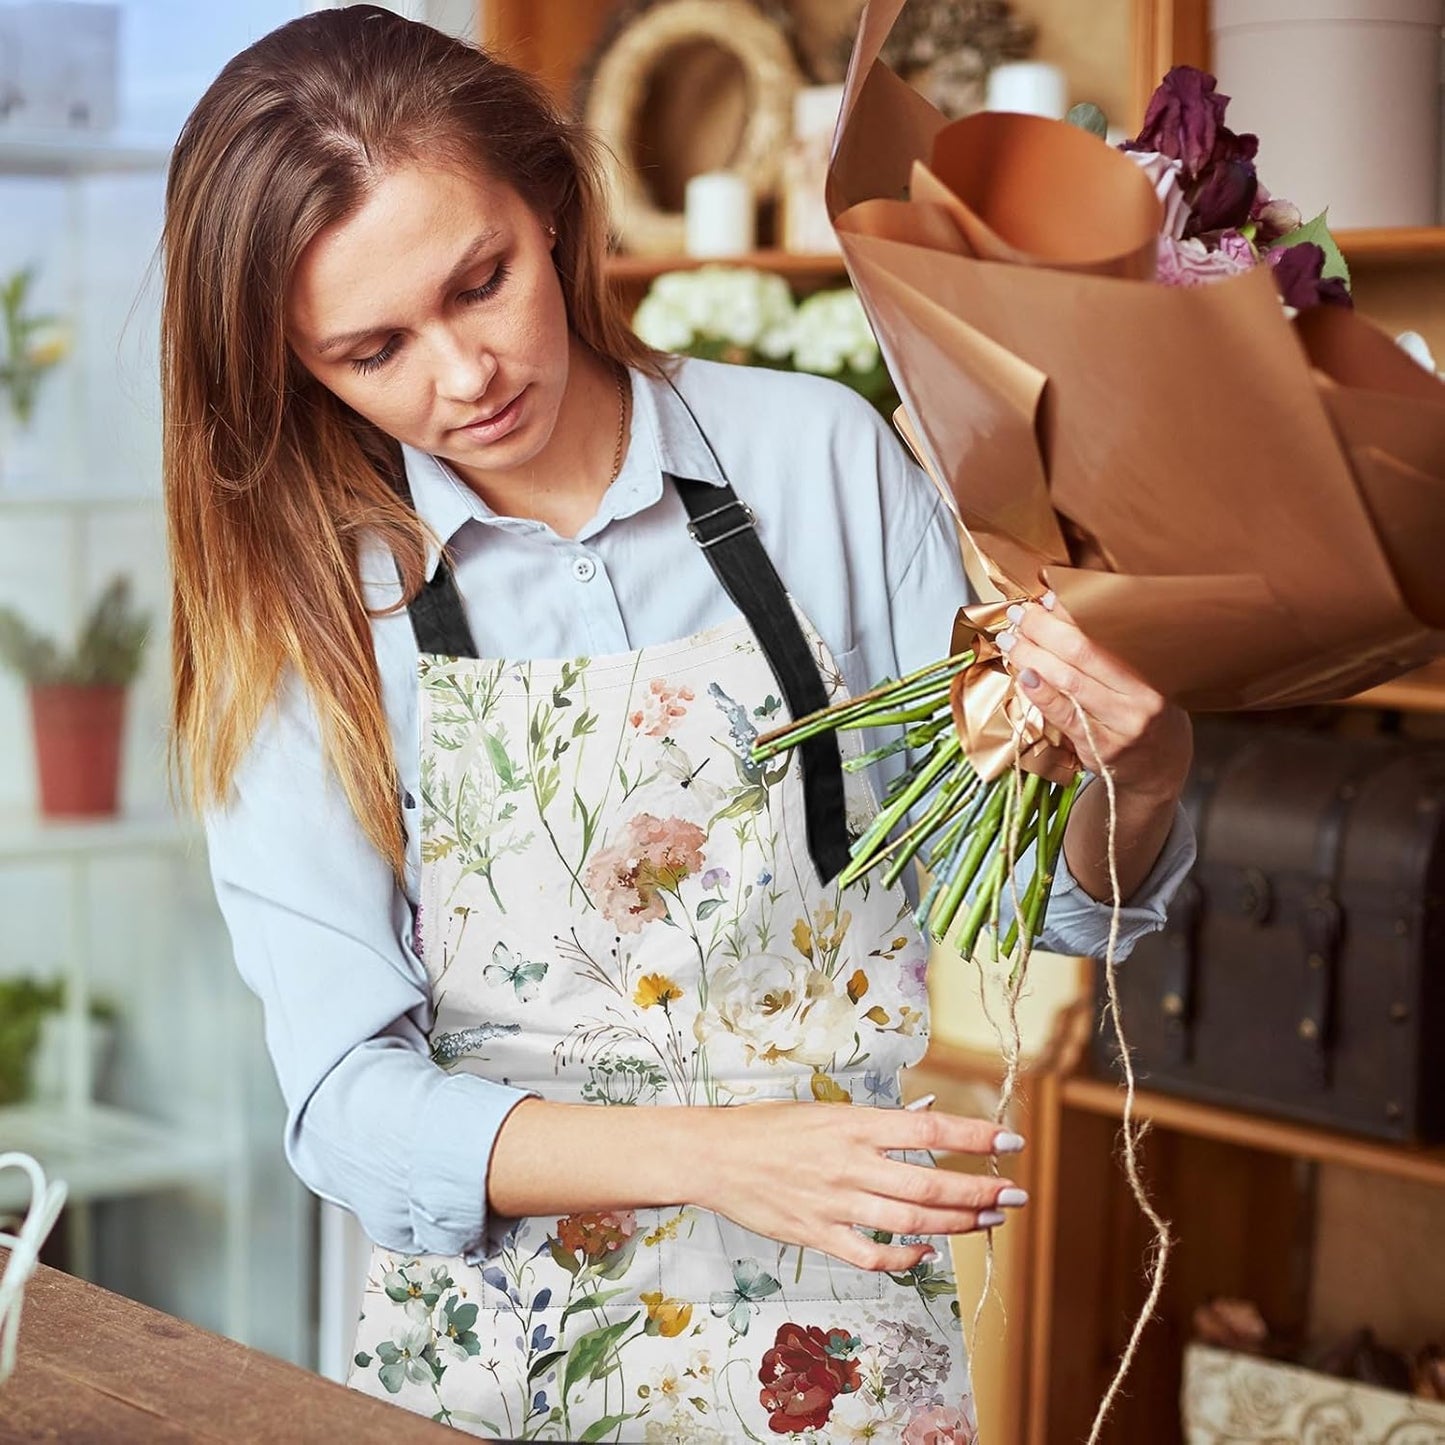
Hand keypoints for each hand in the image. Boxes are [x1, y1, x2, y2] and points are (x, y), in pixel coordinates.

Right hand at [694, 1101, 1026, 1271]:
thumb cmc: (768, 1127)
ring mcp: (836, 1204)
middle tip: (1015, 1194)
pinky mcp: (819, 1236)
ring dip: (958, 1222)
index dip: (975, 1134)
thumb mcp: (823, 1110)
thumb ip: (870, 1126)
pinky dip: (907, 1258)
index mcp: (853, 1123)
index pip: (930, 1128)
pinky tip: (927, 1253)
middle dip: (981, 1190)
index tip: (1010, 1139)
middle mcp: (851, 1164)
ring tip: (989, 1220)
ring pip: (912, 1221)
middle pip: (931, 1182)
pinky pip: (874, 1256)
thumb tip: (920, 1128)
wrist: (716, 1156)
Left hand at [997, 594, 1191, 804]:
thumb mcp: (1139, 681)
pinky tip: (1023, 675)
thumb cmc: (1144, 715)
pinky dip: (1040, 693)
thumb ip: (1107, 655)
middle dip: (1044, 629)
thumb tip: (1058, 614)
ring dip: (1033, 656)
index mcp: (1151, 672)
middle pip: (1083, 653)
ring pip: (1070, 682)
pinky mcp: (1099, 748)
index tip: (1046, 596)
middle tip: (1018, 614)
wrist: (1160, 768)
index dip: (1071, 612)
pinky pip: (1064, 715)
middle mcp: (1140, 698)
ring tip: (1010, 640)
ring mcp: (1120, 726)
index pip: (1106, 634)